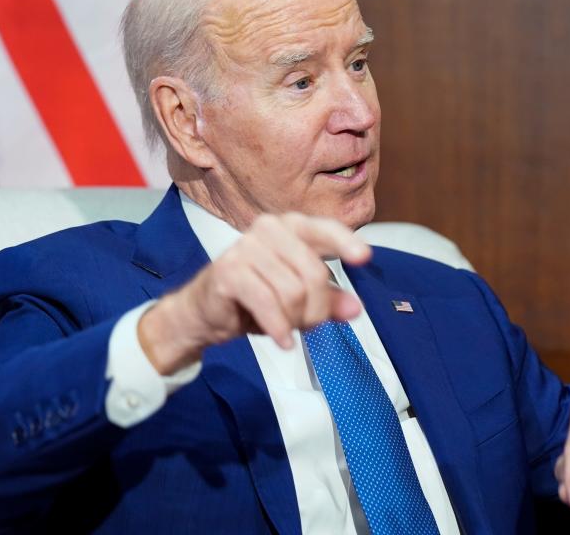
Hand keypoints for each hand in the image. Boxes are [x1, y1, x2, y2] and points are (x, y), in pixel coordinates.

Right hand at [137, 212, 370, 372]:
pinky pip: (268, 303)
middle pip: (314, 274)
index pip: (324, 229)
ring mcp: (246, 247)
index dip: (346, 243)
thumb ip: (329, 301)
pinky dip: (279, 328)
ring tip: (288, 328)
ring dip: (296, 321)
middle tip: (308, 324)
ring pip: (293, 292)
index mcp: (290, 227)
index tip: (365, 258)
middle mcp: (268, 229)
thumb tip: (355, 309)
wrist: (205, 313)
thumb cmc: (256, 299)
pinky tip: (283, 342)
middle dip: (317, 309)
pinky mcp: (229, 272)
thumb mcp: (300, 300)